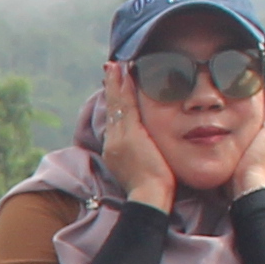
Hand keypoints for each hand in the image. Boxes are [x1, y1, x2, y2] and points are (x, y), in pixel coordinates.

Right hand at [96, 70, 178, 210]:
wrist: (149, 198)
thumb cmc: (154, 190)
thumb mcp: (146, 168)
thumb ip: (146, 154)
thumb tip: (151, 146)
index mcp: (115, 150)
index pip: (115, 120)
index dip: (115, 101)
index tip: (115, 86)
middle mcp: (113, 141)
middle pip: (112, 108)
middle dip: (112, 87)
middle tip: (110, 67)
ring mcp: (119, 137)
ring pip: (117, 104)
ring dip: (117, 82)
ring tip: (116, 65)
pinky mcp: (129, 134)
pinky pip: (125, 106)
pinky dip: (124, 88)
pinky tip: (126, 74)